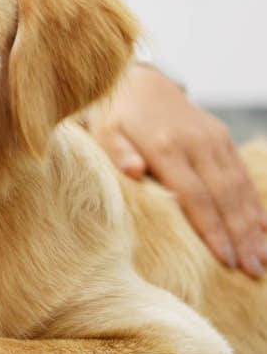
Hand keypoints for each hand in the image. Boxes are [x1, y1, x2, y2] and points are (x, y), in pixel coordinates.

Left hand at [87, 63, 266, 276]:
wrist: (138, 81)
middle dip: (241, 235)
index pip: (194, 196)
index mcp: (165, 146)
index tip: (226, 260)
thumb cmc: (113, 117)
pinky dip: (255, 204)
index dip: (212, 229)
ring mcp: (213, 139)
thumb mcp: (103, 132)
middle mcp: (196, 142)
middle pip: (225, 196)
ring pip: (239, 187)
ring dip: (254, 225)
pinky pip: (242, 175)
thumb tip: (133, 171)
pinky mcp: (222, 137)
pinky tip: (265, 231)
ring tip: (262, 260)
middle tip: (253, 271)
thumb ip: (117, 153)